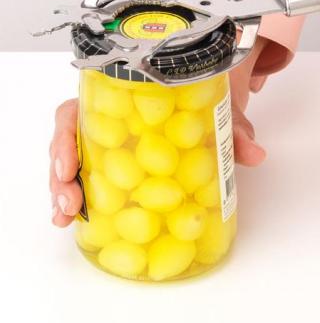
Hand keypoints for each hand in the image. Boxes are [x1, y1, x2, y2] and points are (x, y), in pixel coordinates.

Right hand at [49, 37, 268, 226]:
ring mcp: (107, 146)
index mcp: (123, 99)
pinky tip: (77, 224)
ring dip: (64, 192)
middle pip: (69, 142)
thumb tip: (256, 154)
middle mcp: (108, 121)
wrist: (212, 107)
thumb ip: (235, 132)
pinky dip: (81, 203)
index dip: (66, 135)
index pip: (79, 109)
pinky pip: (88, 182)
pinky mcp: (113, 170)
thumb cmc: (206, 104)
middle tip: (69, 204)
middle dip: (61, 175)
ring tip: (66, 218)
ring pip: (72, 165)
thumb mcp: (220, 112)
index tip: (68, 163)